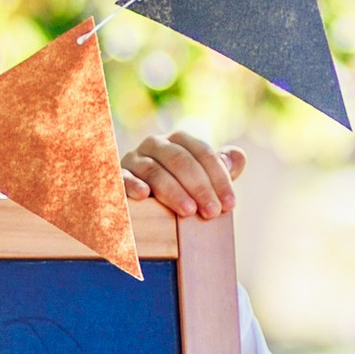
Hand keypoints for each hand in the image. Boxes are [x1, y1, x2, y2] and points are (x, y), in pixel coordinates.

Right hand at [122, 134, 244, 219]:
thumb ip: (221, 169)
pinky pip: (123, 177)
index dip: (219, 178)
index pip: (202, 153)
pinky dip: (132, 184)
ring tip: (189, 212)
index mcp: (179, 141)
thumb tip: (238, 158)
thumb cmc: (178, 188)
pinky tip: (143, 195)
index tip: (229, 204)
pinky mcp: (116, 175)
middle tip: (212, 212)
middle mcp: (155, 144)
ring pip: (155, 171)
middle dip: (199, 187)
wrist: (139, 200)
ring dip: (173, 191)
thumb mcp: (202, 179)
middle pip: (180, 161)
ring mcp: (134, 158)